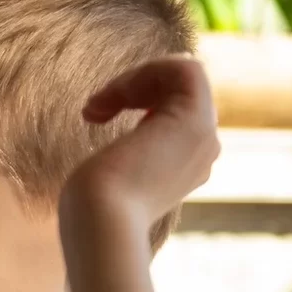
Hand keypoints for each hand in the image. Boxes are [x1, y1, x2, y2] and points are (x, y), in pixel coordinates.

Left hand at [62, 56, 219, 235]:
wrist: (99, 223)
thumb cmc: (88, 209)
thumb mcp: (104, 176)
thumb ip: (119, 158)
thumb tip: (115, 144)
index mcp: (183, 165)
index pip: (171, 108)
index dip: (134, 98)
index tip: (93, 117)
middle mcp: (201, 151)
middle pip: (176, 90)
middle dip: (131, 87)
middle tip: (92, 111)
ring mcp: (203, 136)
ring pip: (181, 76)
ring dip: (132, 80)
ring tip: (96, 107)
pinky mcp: (195, 121)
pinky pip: (186, 68)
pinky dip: (144, 72)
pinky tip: (112, 97)